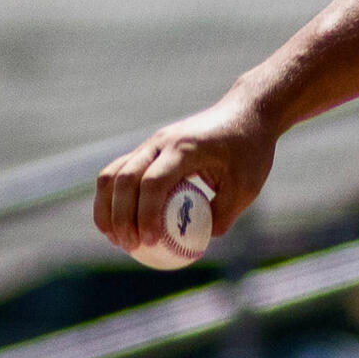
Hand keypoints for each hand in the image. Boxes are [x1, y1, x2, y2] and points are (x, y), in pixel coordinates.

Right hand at [93, 95, 277, 253]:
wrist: (246, 111)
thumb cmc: (251, 149)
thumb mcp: (247, 186)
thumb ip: (223, 214)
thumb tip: (199, 240)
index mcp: (185, 148)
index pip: (153, 183)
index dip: (147, 214)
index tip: (151, 242)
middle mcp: (161, 142)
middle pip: (123, 179)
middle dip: (121, 216)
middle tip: (130, 247)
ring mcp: (152, 143)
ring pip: (113, 173)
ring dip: (108, 208)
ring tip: (117, 239)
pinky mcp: (150, 149)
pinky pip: (120, 171)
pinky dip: (113, 198)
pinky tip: (118, 223)